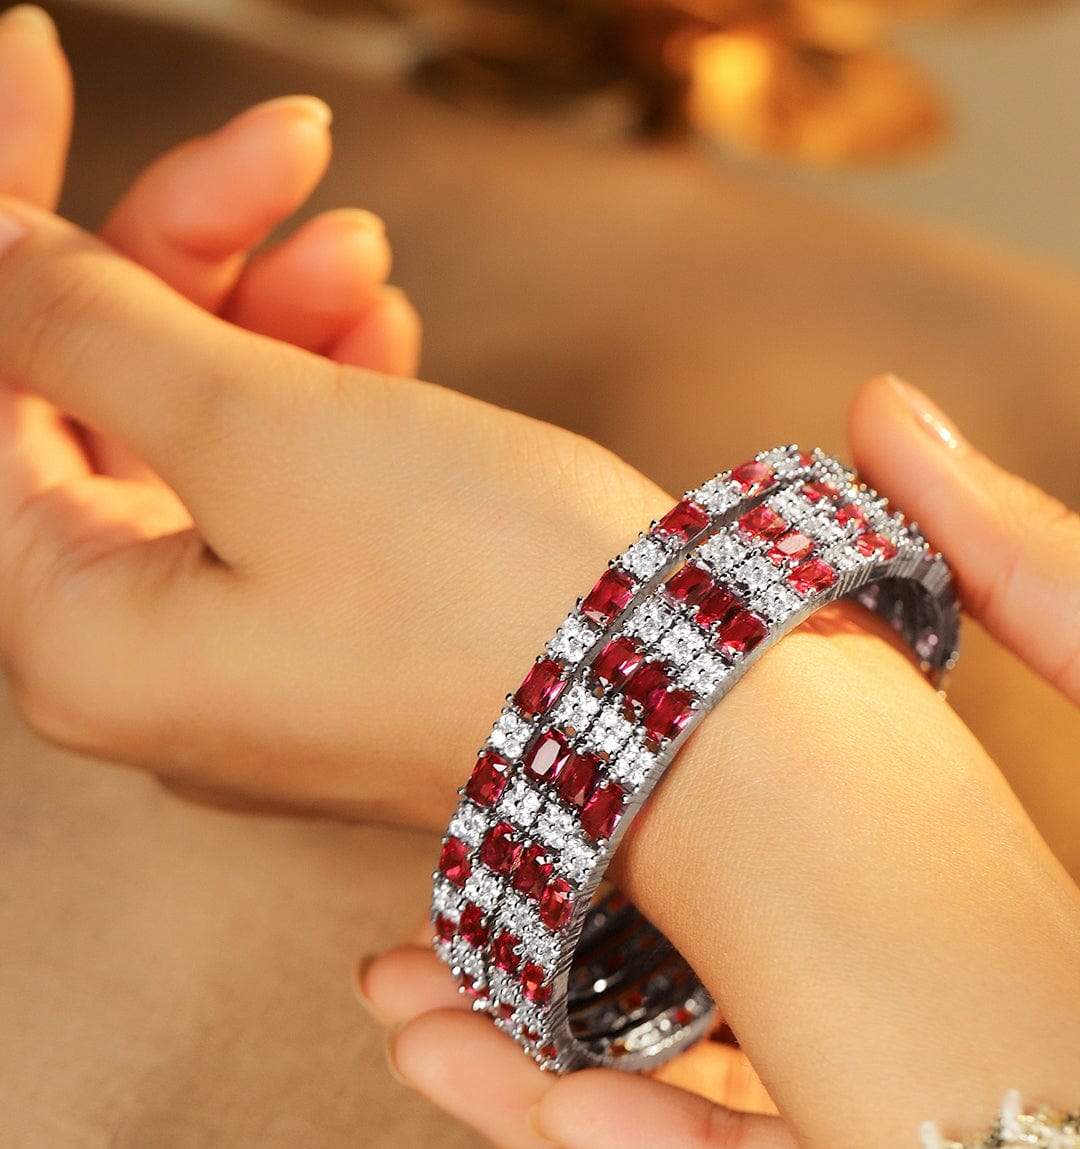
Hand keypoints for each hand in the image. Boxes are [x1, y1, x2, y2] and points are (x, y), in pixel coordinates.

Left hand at [0, 9, 673, 827]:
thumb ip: (88, 322)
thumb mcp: (261, 428)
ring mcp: (244, 659)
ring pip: (200, 442)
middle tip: (283, 148)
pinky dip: (322, 399)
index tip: (29, 66)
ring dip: (269, 318)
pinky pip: (283, 493)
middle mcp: (142, 669)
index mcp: (77, 642)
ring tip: (367, 257)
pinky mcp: (336, 638)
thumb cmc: (483, 601)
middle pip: (97, 410)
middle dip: (182, 256)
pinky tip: (385, 336)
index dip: (10, 223)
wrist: (685, 721)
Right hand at [357, 380, 1079, 1148]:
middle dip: (532, 997)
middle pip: (707, 1021)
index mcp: (970, 908)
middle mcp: (948, 1027)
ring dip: (549, 1092)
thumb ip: (1024, 568)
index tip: (501, 798)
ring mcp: (964, 1137)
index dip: (609, 847)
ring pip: (720, 1138)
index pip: (756, 891)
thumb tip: (873, 413)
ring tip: (408, 1021)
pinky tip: (540, 1104)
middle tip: (395, 957)